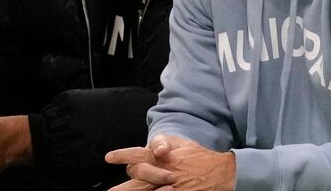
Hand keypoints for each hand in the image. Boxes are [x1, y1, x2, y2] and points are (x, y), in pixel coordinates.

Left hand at [106, 135, 235, 190]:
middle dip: (123, 186)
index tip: (109, 158)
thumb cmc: (200, 157)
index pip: (139, 154)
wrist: (221, 173)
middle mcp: (165, 171)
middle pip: (138, 177)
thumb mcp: (183, 144)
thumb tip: (152, 145)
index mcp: (165, 157)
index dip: (122, 155)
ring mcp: (171, 187)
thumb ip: (165, 143)